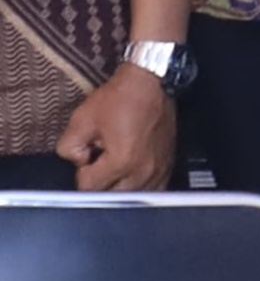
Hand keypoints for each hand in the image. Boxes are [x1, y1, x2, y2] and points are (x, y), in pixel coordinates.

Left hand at [59, 67, 178, 191]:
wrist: (152, 83)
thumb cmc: (122, 98)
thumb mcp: (82, 118)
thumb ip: (68, 148)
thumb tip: (78, 161)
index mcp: (122, 161)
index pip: (89, 188)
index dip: (82, 173)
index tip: (87, 156)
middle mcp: (143, 170)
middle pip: (112, 197)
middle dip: (100, 183)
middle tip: (98, 162)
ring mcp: (159, 169)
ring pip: (133, 197)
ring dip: (120, 188)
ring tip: (115, 167)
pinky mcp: (168, 164)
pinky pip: (154, 189)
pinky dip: (140, 187)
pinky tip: (132, 174)